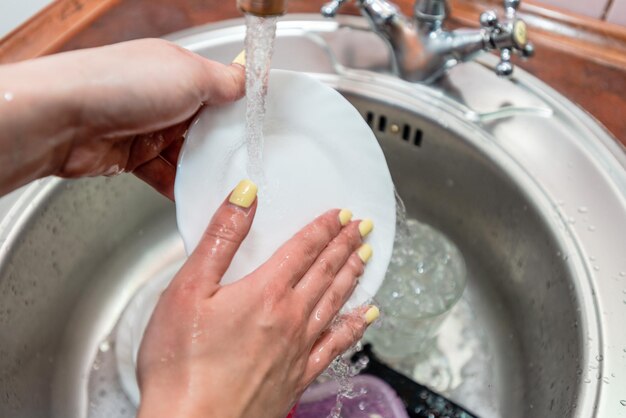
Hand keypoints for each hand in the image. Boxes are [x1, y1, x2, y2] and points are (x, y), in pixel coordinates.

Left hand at [0, 39, 244, 197]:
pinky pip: (164, 175)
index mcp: (178, 70)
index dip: (241, 107)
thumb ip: (227, 81)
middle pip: (206, 125)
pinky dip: (178, 186)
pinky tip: (195, 196)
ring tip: (225, 183)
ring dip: (202, 168)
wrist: (64, 118)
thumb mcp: (190, 75)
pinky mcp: (132, 156)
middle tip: (249, 161)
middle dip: (224, 143)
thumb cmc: (122, 85)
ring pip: (186, 153)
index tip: (264, 128)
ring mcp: (147, 127)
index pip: (220, 88)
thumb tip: (253, 80)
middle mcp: (163, 97)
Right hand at [136, 180, 378, 417]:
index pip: (304, 248)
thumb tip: (246, 194)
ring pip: (336, 301)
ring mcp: (299, 348)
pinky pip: (336, 344)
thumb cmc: (181, 363)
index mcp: (266, 292)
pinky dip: (355, 326)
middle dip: (346, 245)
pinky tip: (368, 316)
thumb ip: (221, 238)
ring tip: (367, 257)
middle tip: (363, 228)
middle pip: (326, 271)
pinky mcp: (298, 376)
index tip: (342, 213)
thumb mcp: (188, 288)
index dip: (325, 227)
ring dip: (353, 275)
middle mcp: (291, 317)